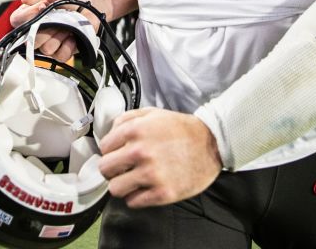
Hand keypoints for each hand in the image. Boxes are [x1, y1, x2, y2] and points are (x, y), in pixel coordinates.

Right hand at [9, 0, 100, 61]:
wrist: (91, 3)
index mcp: (29, 15)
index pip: (17, 21)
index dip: (29, 15)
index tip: (43, 5)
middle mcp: (36, 31)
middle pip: (31, 39)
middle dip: (47, 27)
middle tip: (58, 16)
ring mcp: (48, 43)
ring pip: (46, 49)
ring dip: (59, 36)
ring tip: (67, 24)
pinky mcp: (62, 51)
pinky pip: (60, 56)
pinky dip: (69, 45)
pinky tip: (73, 35)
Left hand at [97, 108, 221, 207]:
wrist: (211, 144)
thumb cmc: (182, 130)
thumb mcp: (152, 114)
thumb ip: (126, 119)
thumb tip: (109, 132)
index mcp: (135, 130)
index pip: (103, 147)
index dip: (110, 151)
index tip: (117, 154)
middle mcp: (140, 152)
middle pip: (105, 169)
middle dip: (112, 169)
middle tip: (122, 169)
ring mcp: (151, 174)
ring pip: (115, 188)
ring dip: (122, 185)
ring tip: (132, 180)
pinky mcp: (162, 193)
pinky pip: (133, 202)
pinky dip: (136, 197)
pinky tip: (145, 188)